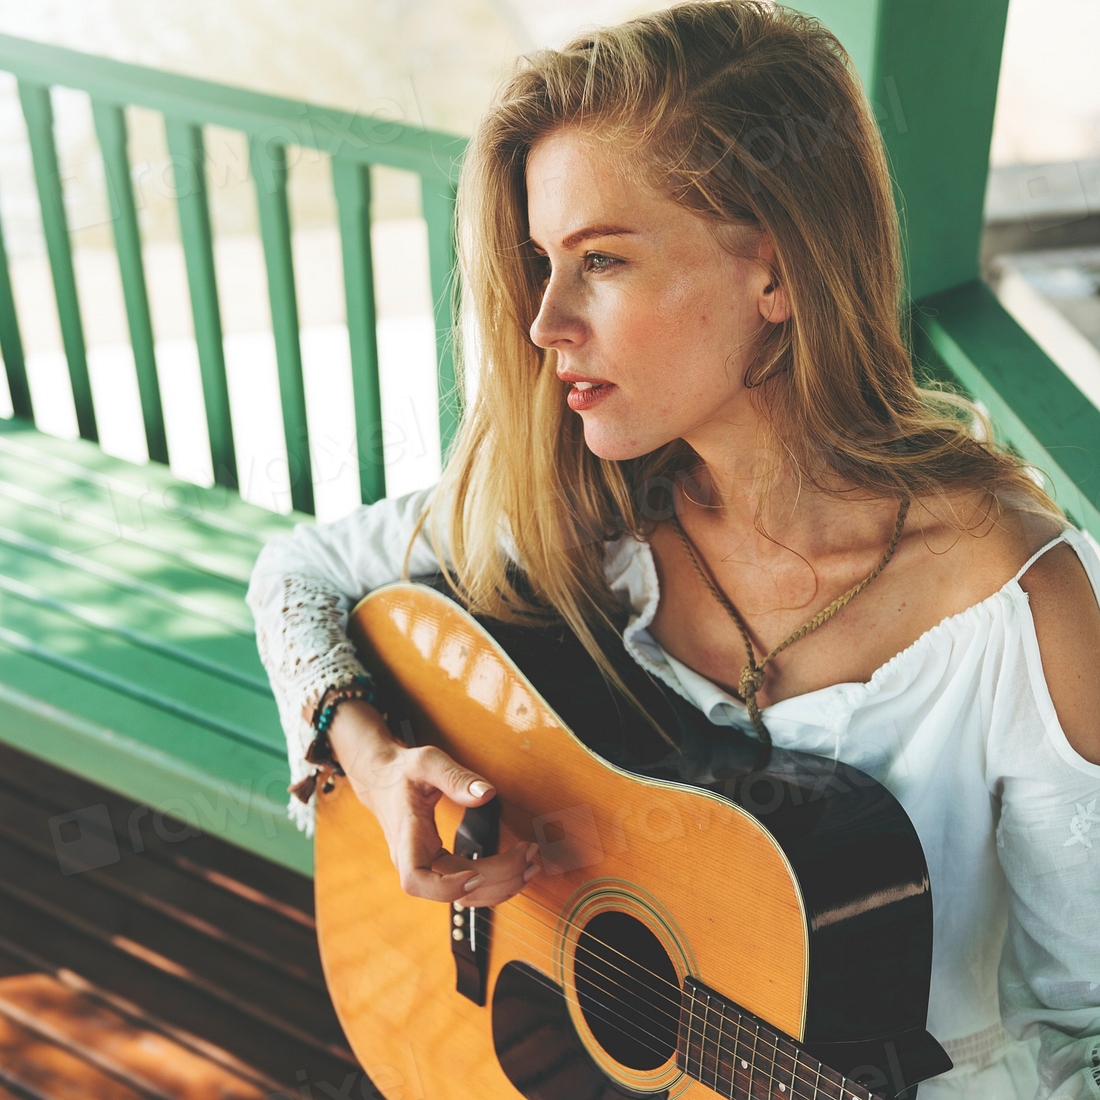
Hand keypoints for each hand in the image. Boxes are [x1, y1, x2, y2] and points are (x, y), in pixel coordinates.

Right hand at [327, 701, 540, 906]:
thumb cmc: (402, 771)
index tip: (475, 875)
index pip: (415, 879)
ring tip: (531, 864)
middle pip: (455, 890)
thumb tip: (488, 795)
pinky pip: (467, 885)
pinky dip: (494, 882)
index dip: (445, 887)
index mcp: (407, 836)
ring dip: (501, 885)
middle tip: (529, 856)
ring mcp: (426, 866)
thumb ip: (455, 777)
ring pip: (464, 895)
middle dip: (497, 878)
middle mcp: (414, 859)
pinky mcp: (438, 865)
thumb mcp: (426, 762)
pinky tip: (517, 869)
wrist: (381, 780)